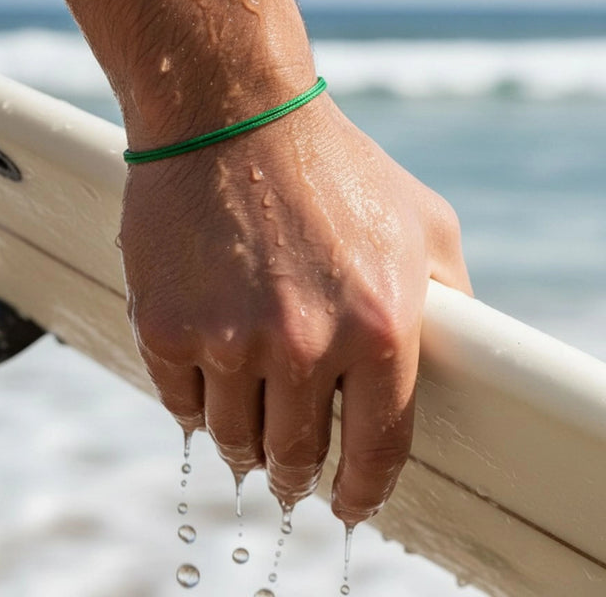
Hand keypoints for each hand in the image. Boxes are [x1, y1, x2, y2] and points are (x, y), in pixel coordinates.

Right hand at [120, 93, 470, 523]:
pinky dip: (194, 403)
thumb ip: (449, 297)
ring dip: (243, 442)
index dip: (362, 491)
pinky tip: (207, 382)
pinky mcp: (166, 327)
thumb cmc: (327, 163)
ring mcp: (227, 340)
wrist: (230, 113)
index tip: (348, 505)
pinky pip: (179, 402)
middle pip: (296, 455)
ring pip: (233, 439)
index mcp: (377, 326)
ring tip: (247, 429)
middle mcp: (302, 345)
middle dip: (295, 473)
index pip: (377, 449)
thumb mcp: (419, 221)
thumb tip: (454, 352)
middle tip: (291, 472)